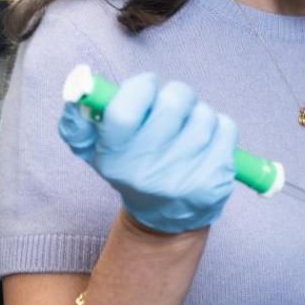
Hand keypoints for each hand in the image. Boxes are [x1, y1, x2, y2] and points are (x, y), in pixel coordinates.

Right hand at [58, 72, 237, 233]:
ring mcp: (185, 179)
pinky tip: (206, 143)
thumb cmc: (130, 168)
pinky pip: (226, 128)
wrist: (166, 217)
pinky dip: (218, 127)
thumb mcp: (95, 151)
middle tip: (171, 105)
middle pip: (173, 103)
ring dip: (198, 112)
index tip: (146, 87)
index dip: (141, 87)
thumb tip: (78, 87)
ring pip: (203, 114)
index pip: (124, 111)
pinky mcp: (216, 182)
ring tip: (187, 130)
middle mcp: (149, 173)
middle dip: (175, 95)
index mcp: (115, 160)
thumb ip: (79, 120)